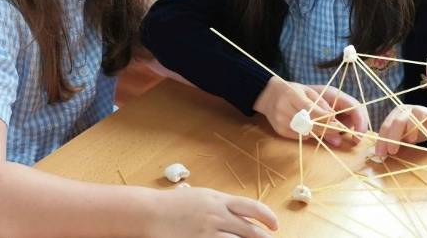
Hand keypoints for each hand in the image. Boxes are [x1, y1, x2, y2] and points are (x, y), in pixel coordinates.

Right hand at [147, 187, 278, 237]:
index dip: (268, 217)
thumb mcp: (200, 196)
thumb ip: (219, 203)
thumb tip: (238, 212)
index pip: (252, 207)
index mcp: (219, 199)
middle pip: (251, 230)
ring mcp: (209, 231)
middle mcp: (217, 215)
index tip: (275, 225)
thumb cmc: (173, 204)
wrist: (151, 212)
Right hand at [253, 77, 367, 144]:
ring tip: (325, 128)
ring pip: (305, 132)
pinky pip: (298, 136)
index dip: (325, 118)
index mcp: (292, 95)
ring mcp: (280, 121)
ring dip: (318, 132)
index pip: (311, 110)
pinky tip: (309, 128)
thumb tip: (334, 118)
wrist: (268, 95)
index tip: (336, 121)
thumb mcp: (307, 91)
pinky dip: (307, 134)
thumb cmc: (291, 91)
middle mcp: (284, 109)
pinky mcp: (279, 130)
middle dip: (325, 128)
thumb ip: (320, 103)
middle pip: (309, 124)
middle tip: (337, 128)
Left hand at [375, 105, 426, 155]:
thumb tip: (380, 154)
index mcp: (396, 114)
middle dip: (393, 136)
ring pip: (416, 114)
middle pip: (398, 121)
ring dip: (412, 127)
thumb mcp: (403, 136)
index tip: (380, 153)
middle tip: (392, 151)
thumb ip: (393, 142)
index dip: (382, 140)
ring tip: (411, 140)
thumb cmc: (417, 131)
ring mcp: (423, 111)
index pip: (386, 126)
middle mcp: (408, 111)